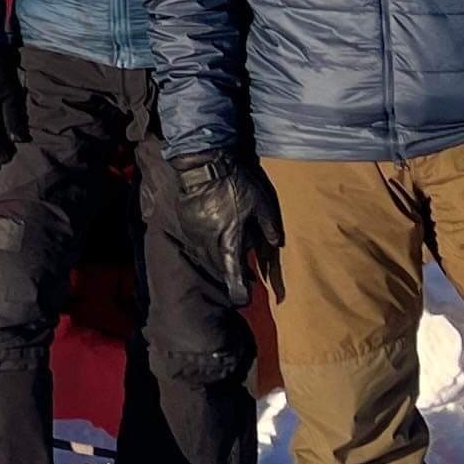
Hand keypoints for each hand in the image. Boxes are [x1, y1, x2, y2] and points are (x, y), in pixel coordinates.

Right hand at [167, 145, 284, 298]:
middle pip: (219, 267)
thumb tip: (277, 244)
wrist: (204, 164)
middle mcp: (210, 241)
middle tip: (242, 279)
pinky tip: (214, 239)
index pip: (233, 273)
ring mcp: (195, 232)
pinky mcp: (187, 222)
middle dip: (230, 275)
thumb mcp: (260, 202)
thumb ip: (268, 225)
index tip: (244, 299)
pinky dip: (207, 245)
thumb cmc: (235, 183)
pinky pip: (197, 242)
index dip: (238, 289)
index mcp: (229, 238)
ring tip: (228, 259)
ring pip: (207, 256)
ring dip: (219, 261)